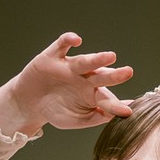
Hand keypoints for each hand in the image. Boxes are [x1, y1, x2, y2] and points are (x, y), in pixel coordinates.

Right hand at [6, 32, 133, 133]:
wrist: (31, 102)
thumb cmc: (56, 110)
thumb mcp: (76, 120)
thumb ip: (94, 117)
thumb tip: (114, 117)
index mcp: (91, 94)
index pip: (106, 98)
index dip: (116, 105)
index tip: (128, 111)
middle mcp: (84, 78)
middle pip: (101, 76)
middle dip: (114, 75)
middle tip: (128, 72)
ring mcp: (69, 66)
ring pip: (85, 61)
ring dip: (97, 58)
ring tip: (111, 56)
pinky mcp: (53, 56)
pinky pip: (62, 44)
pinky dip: (68, 40)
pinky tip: (77, 40)